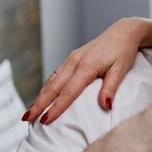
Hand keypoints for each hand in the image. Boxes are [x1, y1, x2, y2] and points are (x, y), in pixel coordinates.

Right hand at [26, 18, 151, 123]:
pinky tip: (43, 96)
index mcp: (86, 66)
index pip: (68, 92)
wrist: (124, 31)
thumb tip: (105, 107)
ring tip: (30, 112)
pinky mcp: (72, 58)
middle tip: (27, 119)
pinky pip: (56, 75)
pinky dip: (47, 87)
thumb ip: (111, 88)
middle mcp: (74, 62)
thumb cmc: (124, 51)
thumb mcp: (121, 70)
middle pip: (53, 87)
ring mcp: (71, 59)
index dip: (56, 107)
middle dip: (39, 104)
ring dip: (40, 96)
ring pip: (51, 80)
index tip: (45, 120)